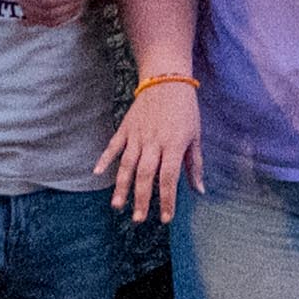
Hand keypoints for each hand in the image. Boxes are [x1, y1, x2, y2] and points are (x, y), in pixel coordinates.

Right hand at [106, 80, 204, 223]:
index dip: (167, 199)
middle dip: (141, 199)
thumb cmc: (185, 110)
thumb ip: (195, 164)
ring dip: (122, 186)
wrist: (167, 80)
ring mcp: (137, 135)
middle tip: (138, 219)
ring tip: (117, 205)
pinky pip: (114, 146)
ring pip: (127, 164)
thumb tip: (200, 190)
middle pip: (145, 175)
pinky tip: (98, 173)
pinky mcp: (126, 128)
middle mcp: (154, 142)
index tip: (166, 218)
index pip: (169, 178)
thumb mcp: (195, 136)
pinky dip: (105, 159)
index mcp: (174, 145)